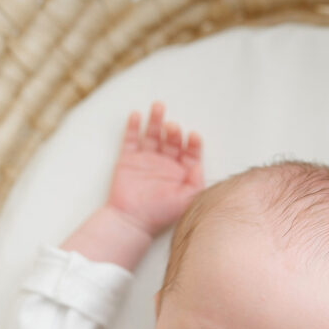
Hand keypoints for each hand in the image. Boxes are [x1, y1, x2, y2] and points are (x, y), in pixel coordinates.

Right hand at [107, 101, 203, 237]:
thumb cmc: (161, 214)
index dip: (193, 143)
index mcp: (181, 173)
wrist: (132, 222)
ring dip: (156, 120)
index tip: (193, 136)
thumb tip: (200, 166)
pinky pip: (131, 139)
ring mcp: (146, 160)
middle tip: (172, 127)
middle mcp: (165, 164)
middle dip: (173, 131)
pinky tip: (137, 115)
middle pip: (171, 140)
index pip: (190, 153)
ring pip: (152, 134)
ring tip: (158, 106)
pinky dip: (133, 127)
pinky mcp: (128, 160)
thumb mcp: (186, 201)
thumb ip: (197, 183)